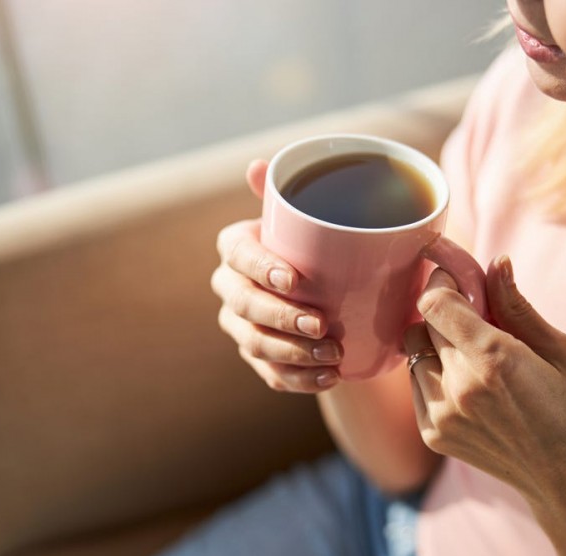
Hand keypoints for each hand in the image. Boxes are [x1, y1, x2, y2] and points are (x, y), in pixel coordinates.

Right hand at [210, 160, 343, 392]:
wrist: (335, 289)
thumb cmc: (320, 244)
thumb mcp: (313, 217)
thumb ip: (292, 192)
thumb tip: (257, 167)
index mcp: (237, 247)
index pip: (237, 254)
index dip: (261, 268)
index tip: (294, 279)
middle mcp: (231, 286)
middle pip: (243, 305)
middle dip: (281, 318)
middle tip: (322, 325)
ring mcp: (241, 325)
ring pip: (254, 344)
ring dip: (293, 353)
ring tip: (333, 356)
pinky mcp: (258, 357)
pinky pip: (271, 373)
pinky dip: (300, 379)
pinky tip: (329, 376)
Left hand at [404, 247, 565, 521]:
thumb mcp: (561, 351)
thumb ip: (517, 307)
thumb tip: (495, 264)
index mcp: (493, 359)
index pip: (435, 302)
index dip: (443, 283)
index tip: (459, 279)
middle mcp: (459, 386)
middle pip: (423, 324)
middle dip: (444, 311)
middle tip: (474, 314)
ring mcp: (442, 414)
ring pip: (414, 353)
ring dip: (436, 343)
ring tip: (473, 353)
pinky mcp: (433, 434)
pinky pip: (416, 384)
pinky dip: (433, 373)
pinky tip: (467, 382)